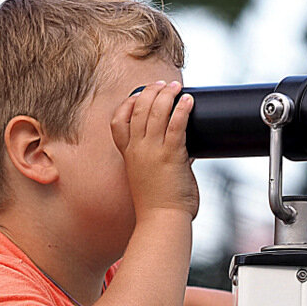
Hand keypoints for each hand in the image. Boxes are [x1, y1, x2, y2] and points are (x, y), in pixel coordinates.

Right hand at [111, 80, 199, 219]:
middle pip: (137, 110)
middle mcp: (138, 150)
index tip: (138, 95)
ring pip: (155, 112)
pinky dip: (182, 109)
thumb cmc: (159, 205)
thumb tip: (186, 151)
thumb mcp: (151, 178)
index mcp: (129, 156)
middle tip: (164, 84)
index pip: (118, 122)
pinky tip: (188, 100)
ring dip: (166, 94)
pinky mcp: (171, 156)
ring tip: (176, 86)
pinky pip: (176, 125)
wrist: (161, 221)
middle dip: (150, 91)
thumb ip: (164, 161)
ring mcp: (153, 152)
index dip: (127, 104)